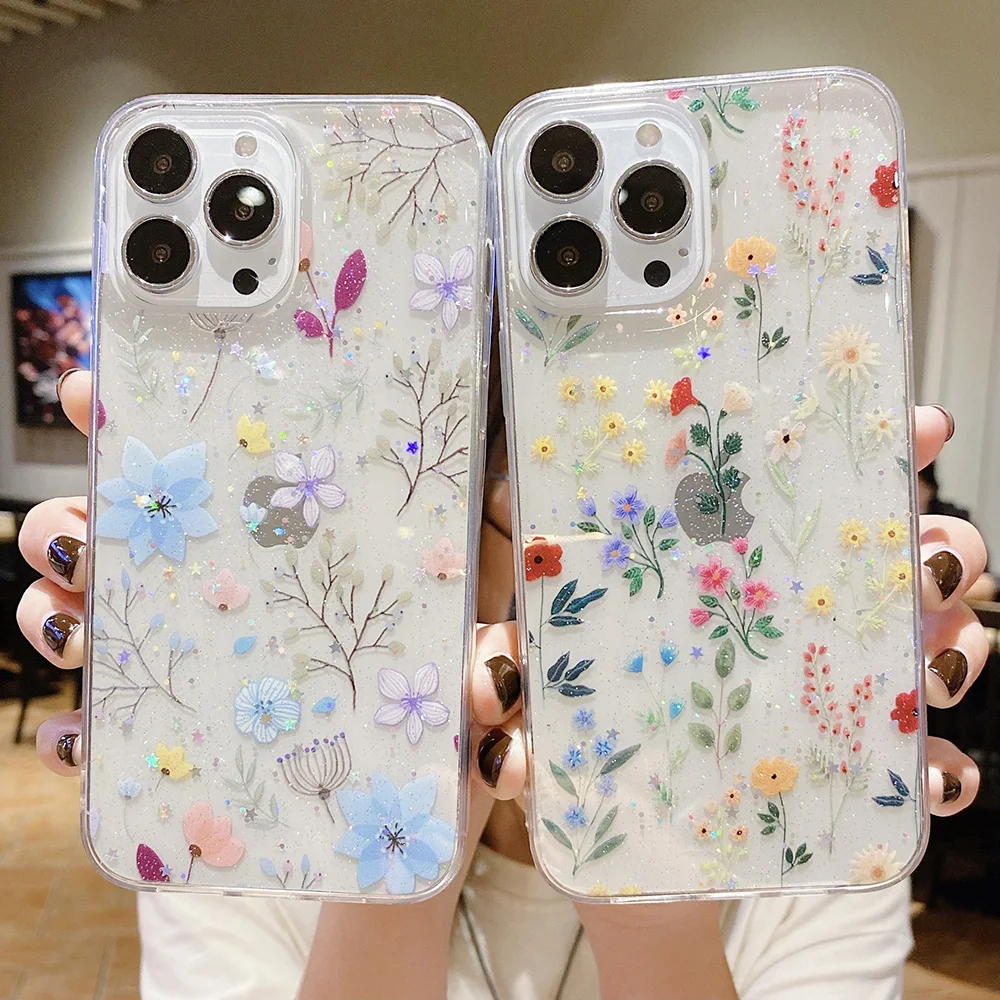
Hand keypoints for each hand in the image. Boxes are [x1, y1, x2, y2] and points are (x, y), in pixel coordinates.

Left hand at [468, 405, 988, 999]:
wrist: (621, 856)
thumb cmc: (581, 746)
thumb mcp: (536, 690)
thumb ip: (508, 675)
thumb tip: (488, 677)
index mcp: (722, 574)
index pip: (807, 491)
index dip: (872, 450)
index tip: (910, 428)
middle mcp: (794, 618)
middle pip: (898, 558)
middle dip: (937, 545)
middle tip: (930, 556)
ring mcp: (833, 690)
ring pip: (937, 644)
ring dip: (957, 643)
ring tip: (936, 661)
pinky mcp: (851, 774)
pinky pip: (928, 765)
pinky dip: (947, 768)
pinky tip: (937, 777)